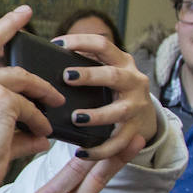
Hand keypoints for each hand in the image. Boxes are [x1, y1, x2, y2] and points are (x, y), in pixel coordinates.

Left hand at [52, 33, 156, 160]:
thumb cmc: (114, 89)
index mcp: (123, 62)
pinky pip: (118, 143)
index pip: (103, 45)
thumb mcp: (106, 71)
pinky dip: (100, 149)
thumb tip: (46, 58)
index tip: (57, 44)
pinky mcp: (135, 130)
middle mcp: (134, 82)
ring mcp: (136, 107)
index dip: (81, 41)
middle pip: (113, 76)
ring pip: (118, 111)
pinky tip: (82, 151)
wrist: (146, 115)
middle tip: (66, 77)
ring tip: (76, 118)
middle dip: (90, 76)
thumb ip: (85, 64)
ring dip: (97, 115)